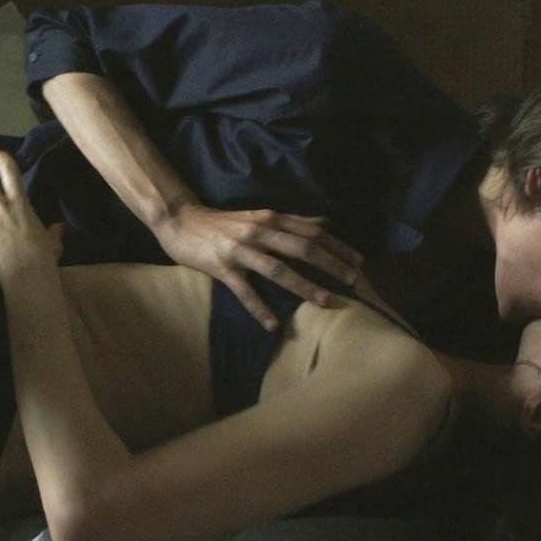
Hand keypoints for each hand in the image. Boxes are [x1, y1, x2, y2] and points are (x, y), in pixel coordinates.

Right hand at [153, 204, 364, 331]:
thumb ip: (291, 221)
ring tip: (326, 301)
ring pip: (278, 269)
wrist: (180, 220)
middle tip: (352, 281)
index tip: (359, 261)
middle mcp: (259, 231)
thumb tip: (324, 222)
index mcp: (271, 218)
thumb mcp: (260, 215)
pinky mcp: (221, 267)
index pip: (312, 231)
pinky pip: (244, 291)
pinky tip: (273, 325)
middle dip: (330, 265)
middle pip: (302, 248)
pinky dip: (259, 308)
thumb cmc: (224, 222)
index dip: (337, 246)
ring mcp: (240, 249)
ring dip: (304, 286)